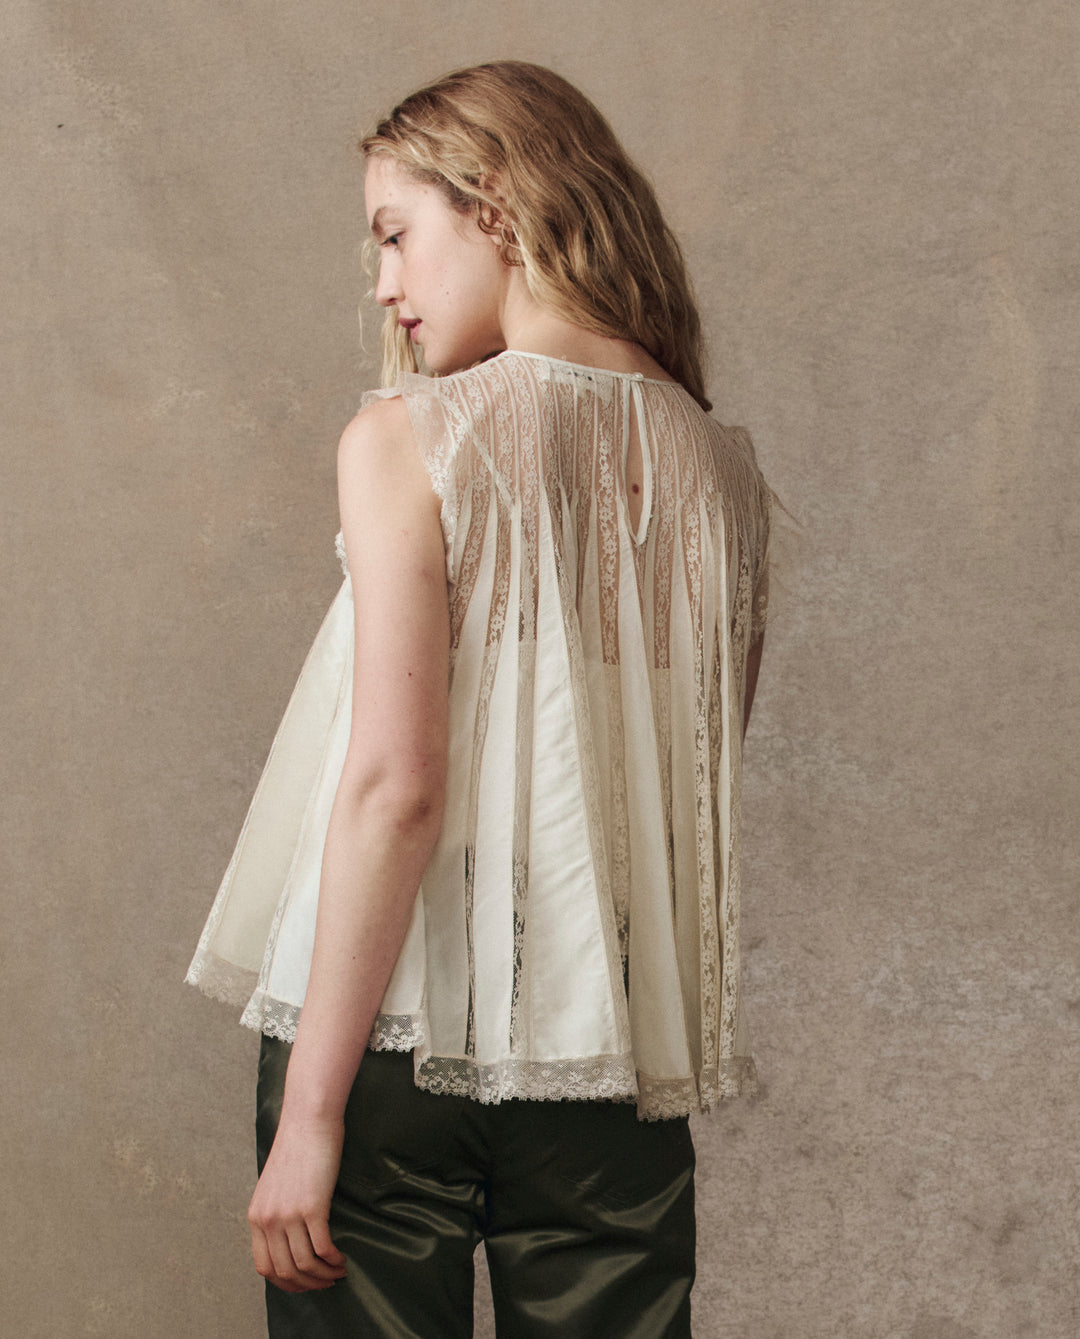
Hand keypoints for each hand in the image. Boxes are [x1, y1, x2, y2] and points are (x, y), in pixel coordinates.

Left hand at [248, 1113, 348, 1292]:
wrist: (309, 1119)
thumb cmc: (298, 1146)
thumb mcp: (275, 1184)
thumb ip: (276, 1211)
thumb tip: (289, 1237)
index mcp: (256, 1215)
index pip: (264, 1267)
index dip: (286, 1282)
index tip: (304, 1283)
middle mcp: (268, 1219)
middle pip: (285, 1271)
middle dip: (308, 1284)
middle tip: (326, 1282)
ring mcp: (288, 1214)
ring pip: (304, 1264)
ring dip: (324, 1275)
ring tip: (338, 1271)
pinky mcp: (312, 1206)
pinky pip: (322, 1248)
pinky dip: (333, 1260)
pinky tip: (342, 1257)